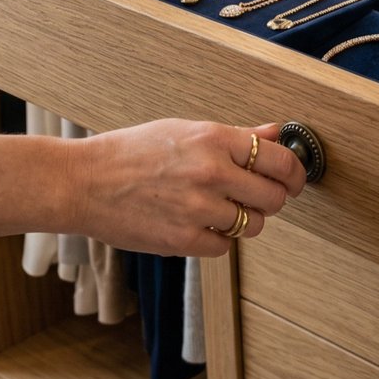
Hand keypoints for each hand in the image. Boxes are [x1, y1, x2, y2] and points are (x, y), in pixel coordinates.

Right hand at [66, 119, 305, 256]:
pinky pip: (225, 247)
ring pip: (253, 225)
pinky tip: (198, 225)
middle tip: (255, 198)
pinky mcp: (183, 240)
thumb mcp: (185, 130)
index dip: (294, 174)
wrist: (83, 182)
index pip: (280, 160)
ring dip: (244, 221)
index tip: (293, 180)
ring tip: (219, 209)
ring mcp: (198, 208)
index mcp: (214, 138)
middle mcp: (211, 171)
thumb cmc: (132, 152)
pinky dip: (217, 240)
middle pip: (274, 198)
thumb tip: (276, 132)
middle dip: (270, 200)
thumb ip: (237, 136)